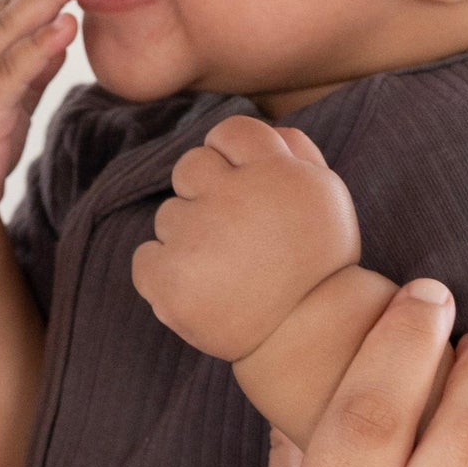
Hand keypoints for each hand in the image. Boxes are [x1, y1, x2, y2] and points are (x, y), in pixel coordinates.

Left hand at [132, 116, 361, 362]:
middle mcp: (232, 195)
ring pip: (167, 216)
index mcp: (273, 169)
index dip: (228, 156)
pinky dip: (160, 272)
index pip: (227, 132)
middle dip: (202, 193)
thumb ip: (296, 153)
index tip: (237, 187)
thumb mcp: (323, 194)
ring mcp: (196, 237)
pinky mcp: (170, 278)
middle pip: (189, 167)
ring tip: (220, 270)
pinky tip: (192, 288)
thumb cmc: (315, 265)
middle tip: (227, 233)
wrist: (302, 334)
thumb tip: (266, 132)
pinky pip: (144, 257)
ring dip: (186, 238)